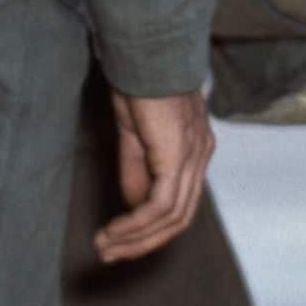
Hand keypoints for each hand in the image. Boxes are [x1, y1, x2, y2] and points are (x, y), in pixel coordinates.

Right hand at [91, 88, 214, 265]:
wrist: (143, 51)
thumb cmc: (138, 79)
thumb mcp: (135, 130)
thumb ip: (138, 168)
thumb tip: (132, 206)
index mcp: (195, 146)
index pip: (182, 201)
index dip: (152, 228)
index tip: (120, 241)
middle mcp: (201, 153)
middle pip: (180, 217)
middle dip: (143, 242)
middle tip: (110, 254)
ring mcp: (194, 155)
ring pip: (171, 216)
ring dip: (135, 238)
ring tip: (104, 245)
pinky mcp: (178, 155)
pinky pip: (160, 204)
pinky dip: (136, 223)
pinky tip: (114, 230)